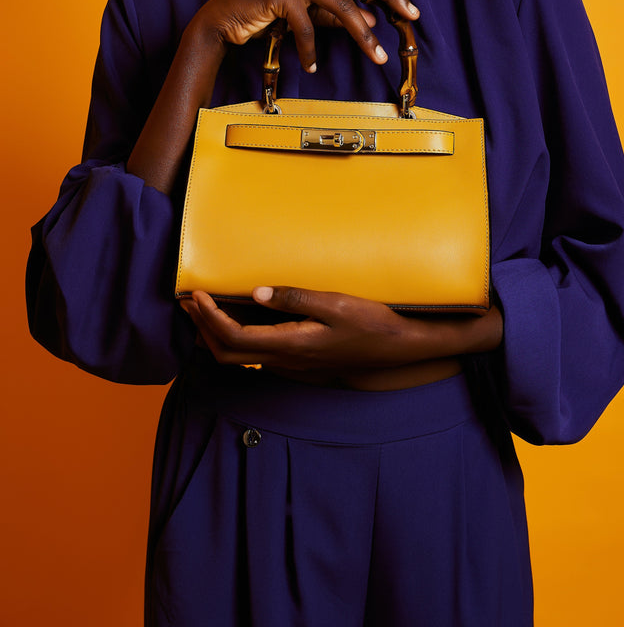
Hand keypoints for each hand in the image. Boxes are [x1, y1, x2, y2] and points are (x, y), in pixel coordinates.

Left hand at [180, 286, 502, 370]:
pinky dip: (237, 336)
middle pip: (226, 354)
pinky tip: (240, 314)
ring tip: (207, 304)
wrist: (398, 349)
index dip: (207, 318)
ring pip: (238, 358)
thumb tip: (254, 292)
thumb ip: (295, 298)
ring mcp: (291, 365)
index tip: (196, 293)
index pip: (233, 338)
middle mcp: (285, 361)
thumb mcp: (336, 304)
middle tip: (190, 298)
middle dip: (202, 327)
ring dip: (215, 333)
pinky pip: (255, 355)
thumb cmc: (372, 323)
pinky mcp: (298, 362)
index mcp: (291, 346)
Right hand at [190, 0, 418, 72]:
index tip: (409, 9)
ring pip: (341, 6)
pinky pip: (308, 28)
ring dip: (362, 35)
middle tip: (410, 18)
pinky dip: (311, 51)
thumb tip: (373, 22)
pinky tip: (310, 67)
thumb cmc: (264, 13)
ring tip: (376, 57)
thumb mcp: (305, 14)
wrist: (223, 18)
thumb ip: (335, 15)